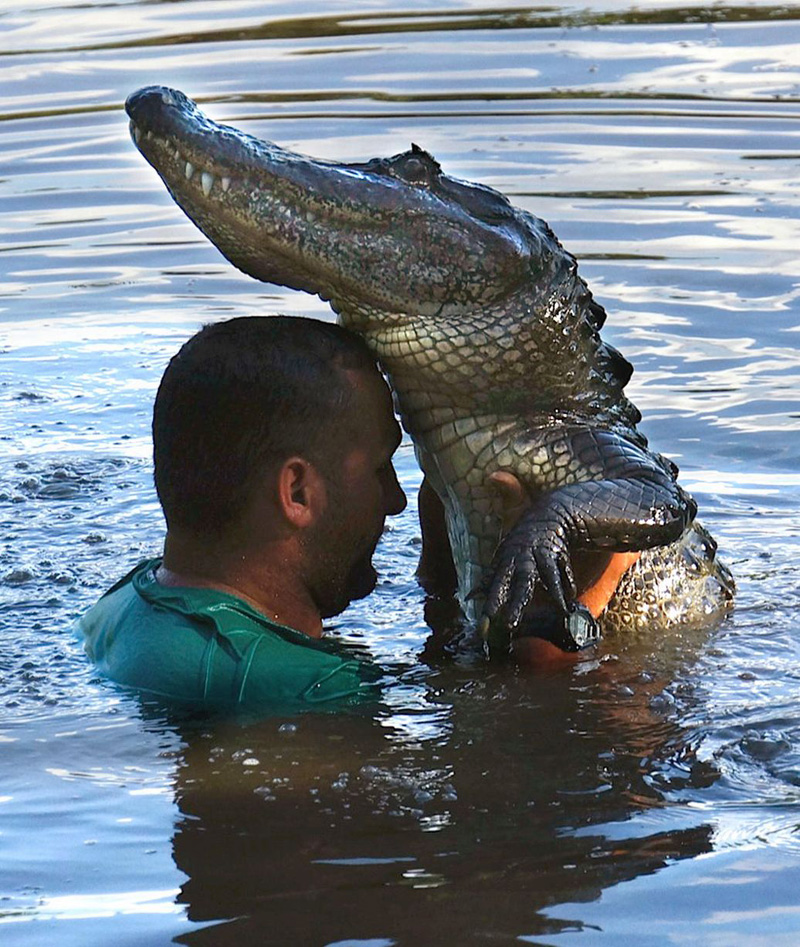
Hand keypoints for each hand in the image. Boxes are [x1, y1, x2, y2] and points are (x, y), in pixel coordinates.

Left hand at [481, 498, 576, 629]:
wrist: (546, 517)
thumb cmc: (519, 546)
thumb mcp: (502, 560)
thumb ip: (489, 580)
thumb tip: (470, 598)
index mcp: (505, 562)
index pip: (496, 585)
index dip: (490, 603)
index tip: (484, 623)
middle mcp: (523, 559)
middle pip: (521, 583)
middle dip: (516, 603)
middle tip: (511, 624)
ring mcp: (542, 555)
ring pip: (548, 574)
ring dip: (554, 591)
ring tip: (559, 608)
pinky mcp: (560, 553)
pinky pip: (564, 570)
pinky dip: (567, 584)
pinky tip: (569, 599)